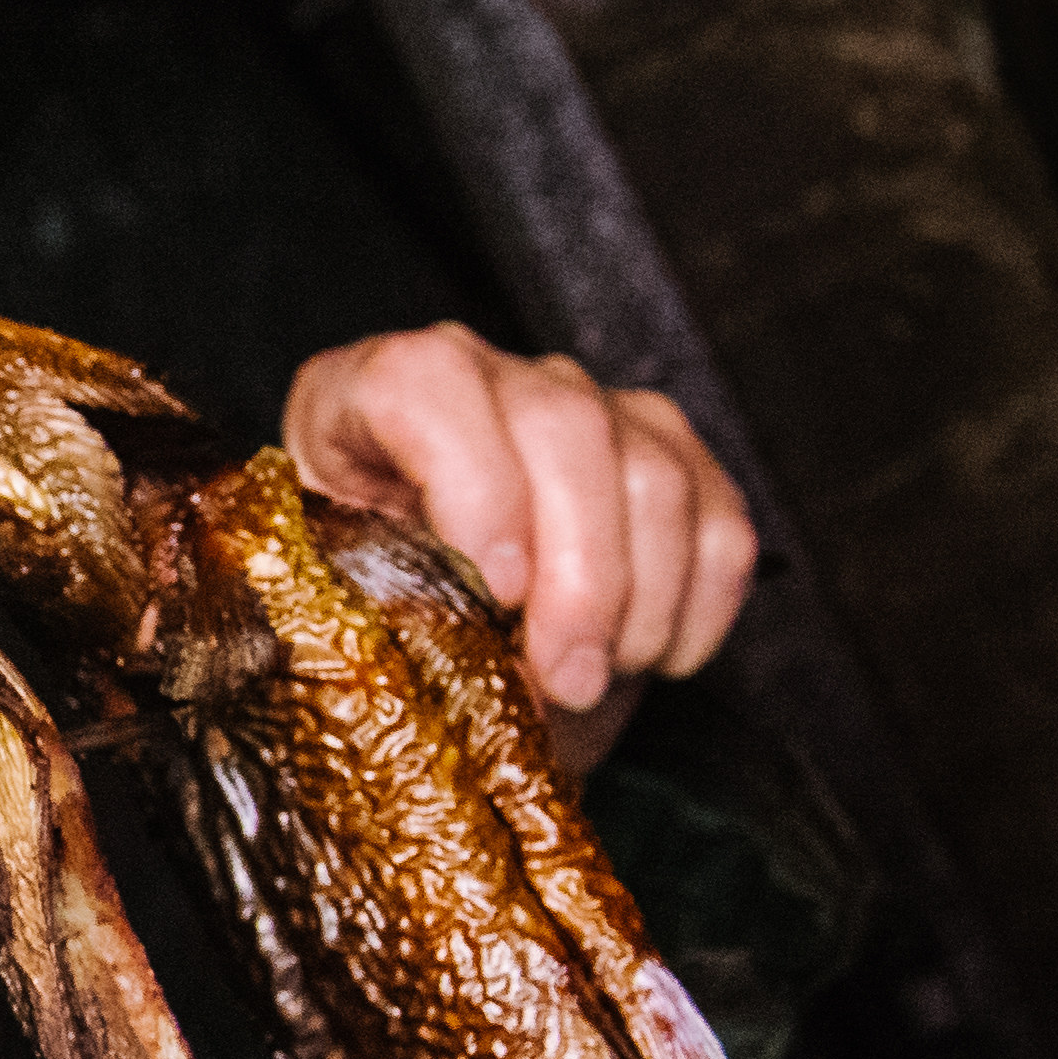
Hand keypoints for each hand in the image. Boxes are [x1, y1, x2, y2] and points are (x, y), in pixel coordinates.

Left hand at [284, 325, 755, 731]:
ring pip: (655, 474)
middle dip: (579, 577)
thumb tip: (450, 663)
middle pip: (568, 429)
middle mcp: (485, 377)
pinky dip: (699, 604)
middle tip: (564, 681)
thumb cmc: (365, 620)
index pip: (425, 382)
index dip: (475, 484)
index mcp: (365, 393)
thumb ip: (376, 611)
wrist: (430, 639)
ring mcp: (584, 403)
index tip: (497, 593)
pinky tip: (650, 659)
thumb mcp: (339, 614)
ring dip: (640, 602)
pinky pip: (718, 517)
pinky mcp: (664, 450)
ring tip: (591, 681)